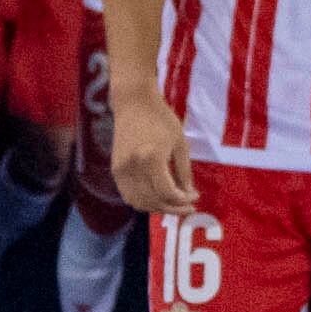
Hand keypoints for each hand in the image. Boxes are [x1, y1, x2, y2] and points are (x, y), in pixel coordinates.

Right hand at [109, 86, 196, 216]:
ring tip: (174, 204)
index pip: (166, 192)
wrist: (134, 103)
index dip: (183, 200)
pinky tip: (158, 198)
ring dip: (158, 208)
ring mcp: (121, 169)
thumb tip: (188, 194)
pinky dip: (143, 202)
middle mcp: (133, 166)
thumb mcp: (180, 143)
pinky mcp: (115, 169)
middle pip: (153, 200)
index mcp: (151, 158)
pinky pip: (128, 195)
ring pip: (138, 202)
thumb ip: (184, 171)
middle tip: (188, 206)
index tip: (195, 198)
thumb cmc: (161, 119)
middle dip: (173, 208)